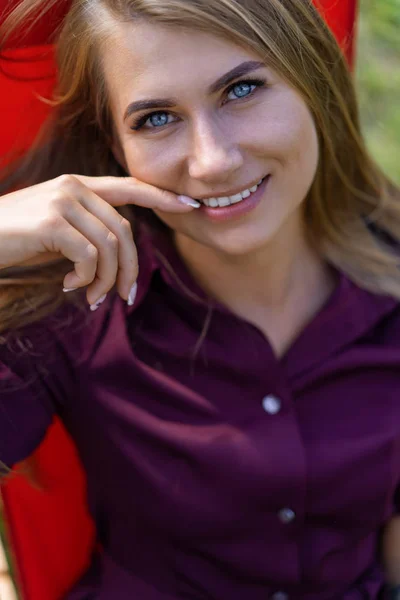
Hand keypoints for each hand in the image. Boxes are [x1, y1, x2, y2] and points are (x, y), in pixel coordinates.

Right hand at [0, 174, 198, 306]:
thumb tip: (118, 256)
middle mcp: (73, 187)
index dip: (161, 195)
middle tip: (123, 298)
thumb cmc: (13, 238)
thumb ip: (86, 230)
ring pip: (110, 247)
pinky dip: (86, 279)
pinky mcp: (51, 222)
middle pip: (125, 231)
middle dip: (129, 270)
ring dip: (106, 281)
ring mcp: (62, 201)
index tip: (190, 204)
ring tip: (91, 298)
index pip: (129, 186)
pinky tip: (68, 286)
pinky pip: (89, 257)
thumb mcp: (55, 229)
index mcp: (77, 185)